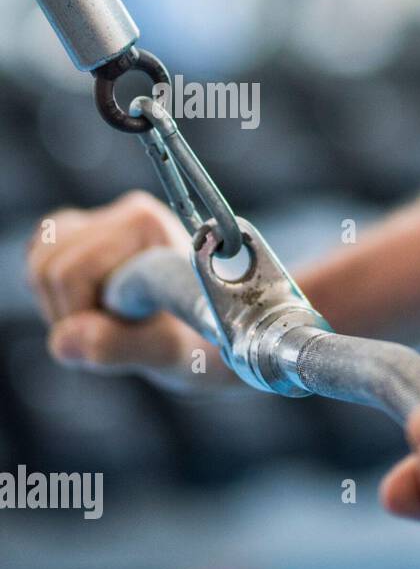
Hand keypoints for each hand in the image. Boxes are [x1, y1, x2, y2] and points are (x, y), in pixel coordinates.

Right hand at [25, 190, 233, 391]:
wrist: (230, 335)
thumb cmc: (209, 345)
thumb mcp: (172, 355)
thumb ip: (120, 346)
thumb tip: (65, 341)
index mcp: (149, 227)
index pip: (72, 272)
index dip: (84, 317)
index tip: (128, 334)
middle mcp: (127, 213)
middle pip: (48, 266)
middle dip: (73, 314)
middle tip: (123, 335)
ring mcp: (106, 222)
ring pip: (39, 263)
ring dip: (66, 309)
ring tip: (118, 325)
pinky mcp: (91, 237)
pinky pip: (41, 263)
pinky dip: (60, 298)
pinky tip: (101, 312)